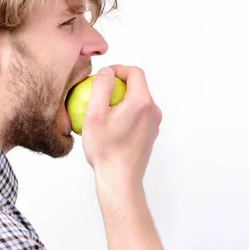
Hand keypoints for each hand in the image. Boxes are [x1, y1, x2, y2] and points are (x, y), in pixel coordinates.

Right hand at [82, 65, 161, 187]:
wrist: (120, 180)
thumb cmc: (105, 149)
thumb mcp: (94, 114)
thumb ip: (101, 87)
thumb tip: (106, 72)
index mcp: (142, 102)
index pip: (134, 72)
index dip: (118, 69)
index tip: (103, 77)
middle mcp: (153, 111)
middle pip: (137, 86)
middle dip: (118, 85)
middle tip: (99, 94)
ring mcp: (154, 124)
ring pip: (138, 101)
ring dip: (121, 100)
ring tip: (102, 111)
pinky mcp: (150, 134)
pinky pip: (138, 115)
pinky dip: (125, 113)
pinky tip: (109, 126)